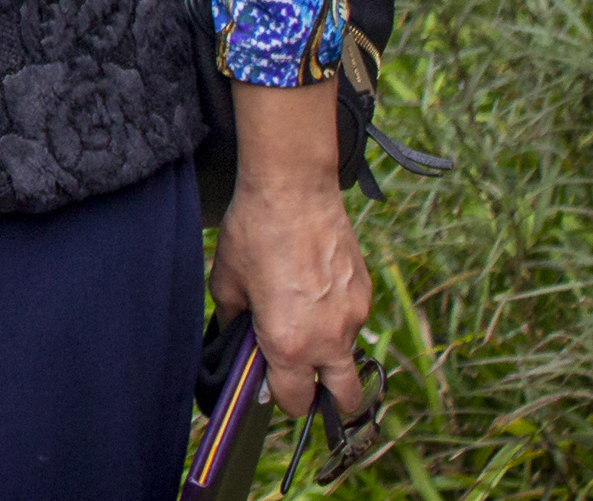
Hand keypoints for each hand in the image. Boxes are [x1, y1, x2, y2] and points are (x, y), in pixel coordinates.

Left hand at [215, 82, 372, 425]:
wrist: (294, 190)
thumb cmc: (253, 233)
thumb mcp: (226, 281)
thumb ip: (233, 323)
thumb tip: (238, 342)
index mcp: (289, 344)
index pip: (295, 402)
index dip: (281, 398)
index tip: (271, 383)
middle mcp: (328, 339)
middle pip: (345, 400)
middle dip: (326, 398)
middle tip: (302, 375)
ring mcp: (353, 318)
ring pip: (348, 356)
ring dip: (329, 352)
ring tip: (301, 315)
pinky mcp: (366, 295)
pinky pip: (354, 322)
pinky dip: (337, 319)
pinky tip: (315, 288)